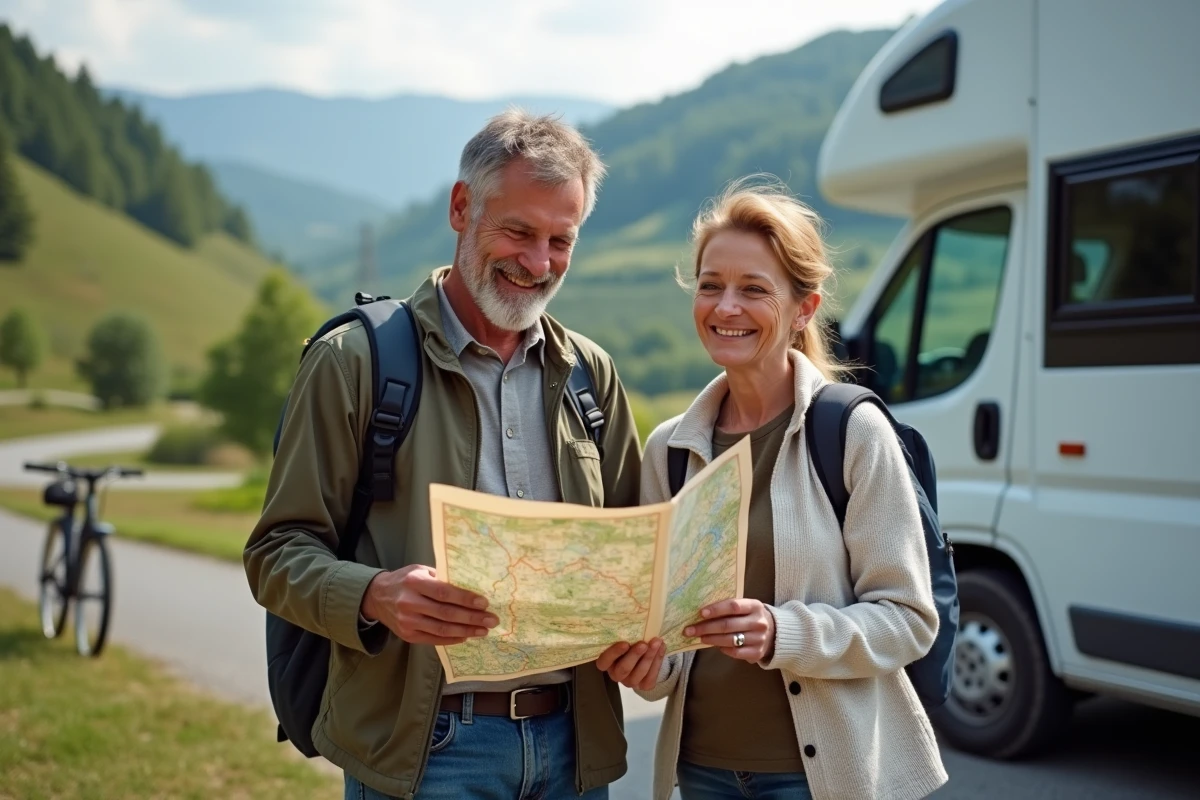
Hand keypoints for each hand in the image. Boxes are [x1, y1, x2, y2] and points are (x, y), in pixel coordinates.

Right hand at [360, 565, 497, 645]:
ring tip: (483, 630)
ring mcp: (408, 622)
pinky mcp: (407, 635)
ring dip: (466, 631)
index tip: (484, 603)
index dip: (465, 599)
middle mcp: (409, 603)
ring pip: (442, 629)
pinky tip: (466, 636)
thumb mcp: (420, 570)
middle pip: (446, 613)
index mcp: (414, 582)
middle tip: (491, 620)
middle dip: (472, 618)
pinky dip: (453, 639)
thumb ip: (441, 578)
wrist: (377, 597)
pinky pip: (434, 639)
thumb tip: (470, 587)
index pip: (444, 593)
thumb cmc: (405, 580)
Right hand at [595, 639, 665, 690]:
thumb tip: (626, 612)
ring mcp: (630, 682)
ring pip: (639, 673)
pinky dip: (658, 661)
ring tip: (657, 642)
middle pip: (624, 669)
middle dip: (635, 655)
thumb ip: (622, 632)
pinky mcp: (644, 685)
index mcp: (606, 663)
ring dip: (649, 657)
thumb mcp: (623, 637)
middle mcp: (616, 674)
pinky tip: (662, 648)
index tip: (624, 643)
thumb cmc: (629, 641)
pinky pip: (651, 677)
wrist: (644, 653)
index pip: (604, 661)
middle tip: (644, 644)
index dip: (613, 653)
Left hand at [685, 598, 775, 662]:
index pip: (733, 606)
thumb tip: (702, 613)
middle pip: (728, 625)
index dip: (716, 609)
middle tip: (690, 630)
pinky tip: (715, 645)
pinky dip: (723, 649)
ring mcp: (759, 639)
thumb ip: (729, 608)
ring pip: (730, 639)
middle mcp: (758, 622)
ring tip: (699, 637)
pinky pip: (735, 652)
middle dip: (706, 627)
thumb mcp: (746, 607)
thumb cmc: (751, 617)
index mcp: (755, 606)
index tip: (701, 613)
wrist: (774, 632)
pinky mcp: (757, 653)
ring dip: (711, 639)